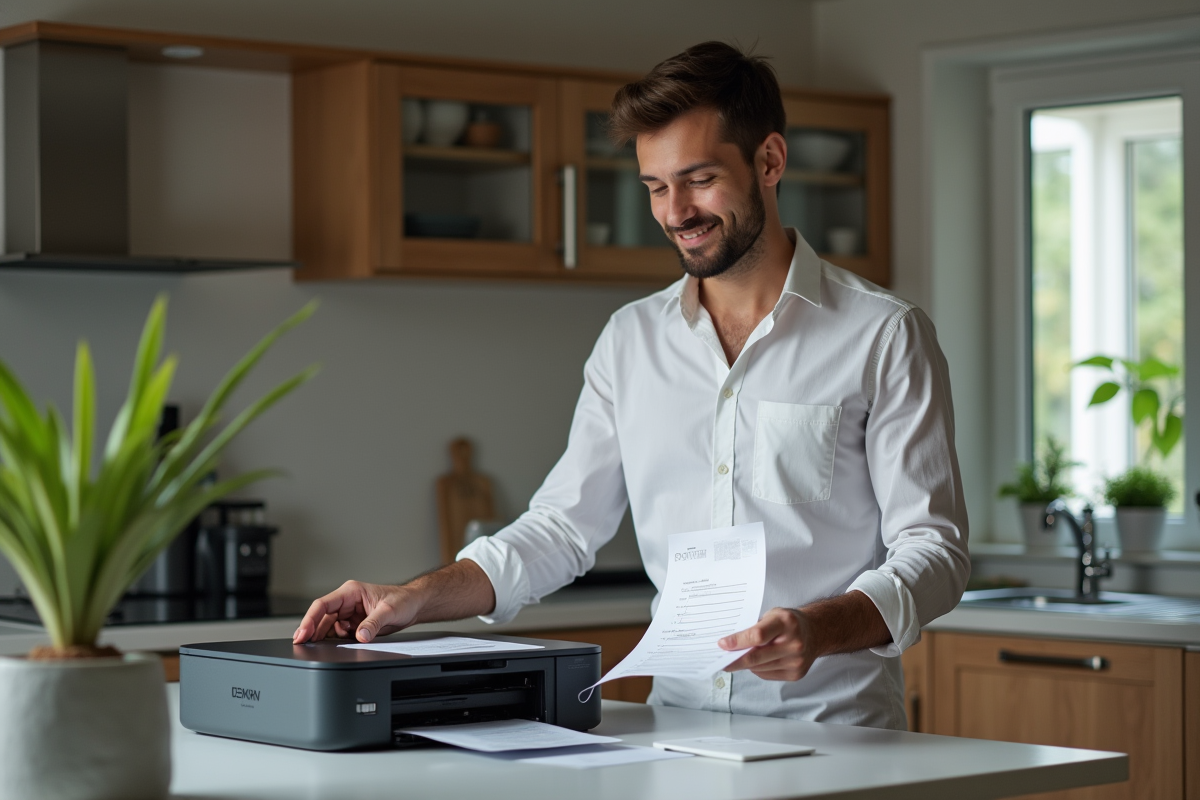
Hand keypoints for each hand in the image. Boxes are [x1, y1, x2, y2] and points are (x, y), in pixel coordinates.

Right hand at [292, 581, 418, 643]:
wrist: (413, 605)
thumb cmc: (403, 600)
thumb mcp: (389, 611)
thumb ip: (373, 624)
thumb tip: (360, 635)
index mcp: (351, 592)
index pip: (323, 605)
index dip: (309, 619)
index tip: (302, 633)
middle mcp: (347, 602)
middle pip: (321, 617)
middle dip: (312, 631)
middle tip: (303, 645)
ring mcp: (350, 614)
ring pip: (328, 627)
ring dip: (326, 638)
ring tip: (322, 647)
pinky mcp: (354, 624)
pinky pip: (339, 634)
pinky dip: (337, 641)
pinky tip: (339, 645)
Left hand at [717, 607, 818, 681]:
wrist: (815, 633)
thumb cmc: (789, 622)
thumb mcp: (772, 615)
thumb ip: (755, 628)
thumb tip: (731, 645)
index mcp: (786, 622)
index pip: (757, 635)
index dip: (737, 641)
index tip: (722, 644)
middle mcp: (794, 643)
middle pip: (757, 657)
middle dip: (735, 660)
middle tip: (722, 661)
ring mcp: (797, 661)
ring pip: (760, 669)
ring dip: (746, 665)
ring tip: (740, 658)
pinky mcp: (796, 674)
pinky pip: (767, 675)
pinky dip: (758, 669)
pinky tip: (759, 662)